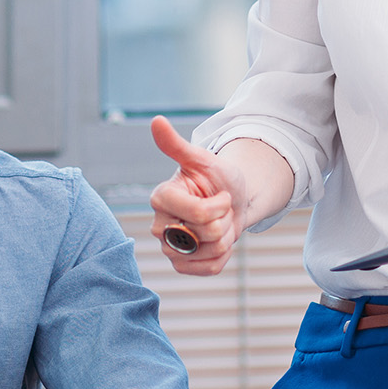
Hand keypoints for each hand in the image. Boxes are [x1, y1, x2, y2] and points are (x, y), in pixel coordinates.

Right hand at [146, 117, 248, 275]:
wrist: (231, 201)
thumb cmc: (216, 178)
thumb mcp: (202, 159)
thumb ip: (177, 145)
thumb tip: (156, 120)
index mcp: (161, 198)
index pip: (200, 213)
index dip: (220, 204)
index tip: (219, 194)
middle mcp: (159, 226)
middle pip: (208, 232)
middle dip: (224, 220)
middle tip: (218, 210)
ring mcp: (169, 249)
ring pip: (212, 251)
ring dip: (225, 238)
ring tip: (218, 224)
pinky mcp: (180, 266)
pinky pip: (210, 268)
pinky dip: (222, 255)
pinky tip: (217, 241)